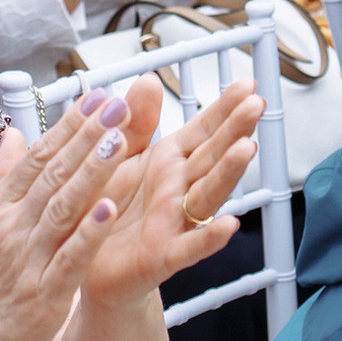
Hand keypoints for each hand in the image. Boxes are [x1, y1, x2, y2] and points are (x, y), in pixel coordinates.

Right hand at [0, 88, 147, 340]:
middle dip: (88, 136)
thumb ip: (0, 180)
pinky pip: (70, 257)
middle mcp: (10, 228)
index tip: (96, 96)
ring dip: (92, 172)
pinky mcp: (44, 294)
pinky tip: (109, 208)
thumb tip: (13, 134)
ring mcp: (27, 260)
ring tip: (120, 140)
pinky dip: (88, 232)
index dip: (69, 125)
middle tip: (118, 104)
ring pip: (63, 207)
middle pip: (53, 173)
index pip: (37, 157)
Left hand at [81, 78, 266, 309]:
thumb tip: (150, 80)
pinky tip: (230, 225)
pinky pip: (189, 246)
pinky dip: (210, 238)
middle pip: (213, 156)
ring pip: (208, 195)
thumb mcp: (120, 156)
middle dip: (235, 130)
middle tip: (255, 104)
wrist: (86, 261)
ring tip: (246, 149)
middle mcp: (180, 189)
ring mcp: (176, 222)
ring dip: (228, 173)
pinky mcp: (163, 256)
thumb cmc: (108, 207)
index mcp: (169, 162)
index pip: (204, 130)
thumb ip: (137, 122)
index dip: (225, 108)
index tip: (248, 84)